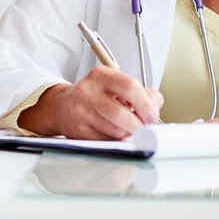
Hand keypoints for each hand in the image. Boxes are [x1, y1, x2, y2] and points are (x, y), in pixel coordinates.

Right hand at [20, 66, 163, 139]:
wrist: (62, 106)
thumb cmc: (95, 96)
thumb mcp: (116, 84)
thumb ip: (142, 92)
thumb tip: (155, 107)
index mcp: (101, 75)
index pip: (129, 86)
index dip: (145, 104)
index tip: (152, 116)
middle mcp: (88, 91)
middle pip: (121, 114)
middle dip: (138, 126)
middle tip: (145, 129)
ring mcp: (81, 112)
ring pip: (114, 131)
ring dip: (128, 135)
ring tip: (129, 130)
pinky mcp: (78, 131)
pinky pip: (106, 142)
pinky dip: (117, 142)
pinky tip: (116, 135)